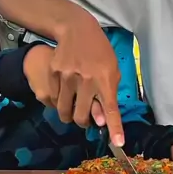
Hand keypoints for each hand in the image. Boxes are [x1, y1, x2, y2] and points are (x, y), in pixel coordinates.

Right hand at [23, 18, 124, 145]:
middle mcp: (87, 80)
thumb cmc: (99, 51)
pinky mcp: (54, 74)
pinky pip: (54, 99)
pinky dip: (59, 100)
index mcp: (105, 80)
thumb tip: (101, 120)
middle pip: (82, 117)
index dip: (115, 128)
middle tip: (84, 117)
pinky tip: (64, 90)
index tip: (118, 143)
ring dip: (69, 114)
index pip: (111, 108)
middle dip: (83, 123)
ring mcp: (67, 77)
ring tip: (73, 106)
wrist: (76, 29)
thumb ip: (108, 94)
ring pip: (64, 111)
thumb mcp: (111, 70)